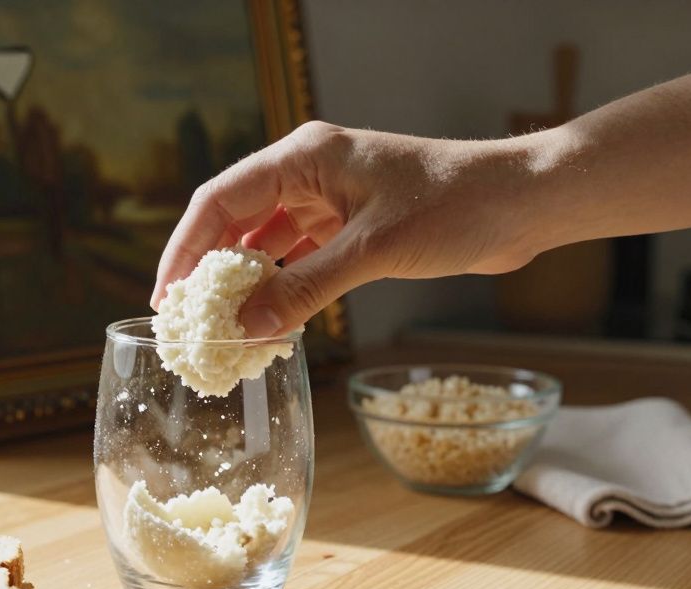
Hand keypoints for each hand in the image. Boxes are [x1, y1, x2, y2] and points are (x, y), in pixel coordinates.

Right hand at [150, 121, 543, 336]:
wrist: (523, 204)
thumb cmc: (455, 206)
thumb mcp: (371, 252)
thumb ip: (304, 290)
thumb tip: (245, 328)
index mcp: (305, 156)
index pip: (220, 200)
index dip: (186, 248)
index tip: (167, 295)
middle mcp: (310, 172)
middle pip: (236, 220)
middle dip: (210, 269)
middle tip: (187, 319)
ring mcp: (331, 199)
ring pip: (267, 242)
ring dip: (247, 282)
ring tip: (223, 326)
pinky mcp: (353, 225)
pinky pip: (300, 257)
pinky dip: (284, 287)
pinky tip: (271, 319)